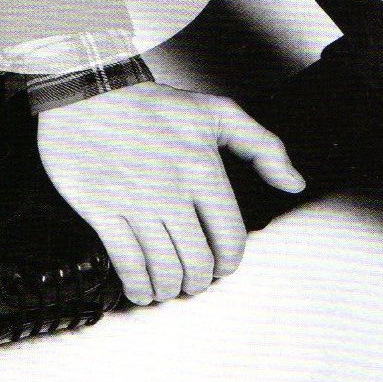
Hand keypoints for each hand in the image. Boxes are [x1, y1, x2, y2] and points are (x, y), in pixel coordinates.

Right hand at [35, 85, 305, 305]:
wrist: (89, 93)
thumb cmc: (150, 105)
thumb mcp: (217, 112)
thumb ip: (263, 146)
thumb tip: (293, 183)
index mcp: (203, 168)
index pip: (230, 238)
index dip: (228, 263)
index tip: (221, 267)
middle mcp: (172, 190)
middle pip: (197, 262)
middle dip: (198, 281)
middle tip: (193, 280)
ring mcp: (135, 202)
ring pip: (164, 269)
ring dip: (169, 288)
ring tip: (168, 287)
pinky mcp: (102, 210)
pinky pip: (127, 264)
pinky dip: (138, 286)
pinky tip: (140, 288)